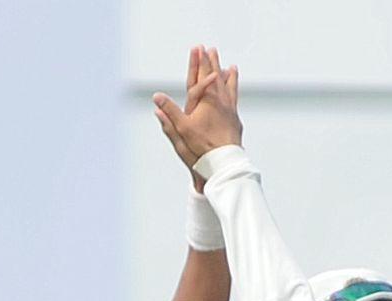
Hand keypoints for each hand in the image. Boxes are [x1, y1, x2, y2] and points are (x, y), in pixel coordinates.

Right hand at [153, 45, 242, 167]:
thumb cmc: (202, 147)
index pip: (199, 77)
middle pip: (214, 76)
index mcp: (204, 102)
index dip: (198, 63)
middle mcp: (218, 100)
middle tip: (211, 49)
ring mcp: (228, 107)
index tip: (198, 49)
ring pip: (227, 84)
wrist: (224, 159)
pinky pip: (233, 94)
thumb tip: (157, 100)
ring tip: (228, 64)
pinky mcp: (233, 115)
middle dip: (211, 62)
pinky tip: (234, 79)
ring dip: (225, 72)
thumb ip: (169, 113)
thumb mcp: (181, 131)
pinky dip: (233, 84)